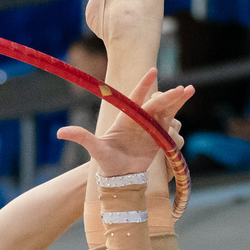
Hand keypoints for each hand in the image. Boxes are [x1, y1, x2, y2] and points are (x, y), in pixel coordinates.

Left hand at [55, 69, 194, 177]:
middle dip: (168, 96)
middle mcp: (139, 119)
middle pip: (155, 104)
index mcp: (125, 118)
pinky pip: (170, 122)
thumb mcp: (95, 149)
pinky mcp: (159, 137)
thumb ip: (81, 137)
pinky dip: (178, 111)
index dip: (144, 85)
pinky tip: (186, 100)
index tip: (152, 72)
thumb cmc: (107, 162)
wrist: (120, 177)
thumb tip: (60, 132)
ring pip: (165, 110)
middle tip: (181, 89)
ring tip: (190, 90)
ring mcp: (150, 127)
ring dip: (176, 100)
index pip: (135, 98)